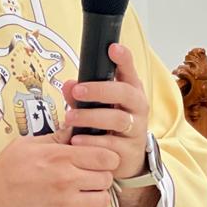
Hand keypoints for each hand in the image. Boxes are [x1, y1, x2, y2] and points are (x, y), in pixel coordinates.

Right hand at [0, 135, 118, 206]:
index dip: (107, 159)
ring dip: (94, 199)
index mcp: (61, 157)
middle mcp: (67, 180)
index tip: (99, 162)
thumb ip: (56, 137)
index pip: (106, 157)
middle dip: (100, 178)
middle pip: (107, 179)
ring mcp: (65, 205)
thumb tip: (76, 128)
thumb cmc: (3, 174)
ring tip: (81, 198)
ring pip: (102, 201)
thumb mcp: (26, 145)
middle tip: (87, 181)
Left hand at [60, 43, 150, 179]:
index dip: (123, 58)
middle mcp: (138, 107)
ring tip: (69, 118)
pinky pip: (112, 145)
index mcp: (131, 90)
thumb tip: (68, 84)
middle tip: (78, 91)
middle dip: (100, 90)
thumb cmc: (110, 125)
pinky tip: (77, 140)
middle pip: (125, 93)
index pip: (129, 70)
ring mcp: (136, 129)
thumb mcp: (98, 106)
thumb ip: (82, 95)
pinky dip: (92, 142)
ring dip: (91, 117)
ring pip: (118, 119)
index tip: (113, 48)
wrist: (127, 157)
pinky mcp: (129, 151)